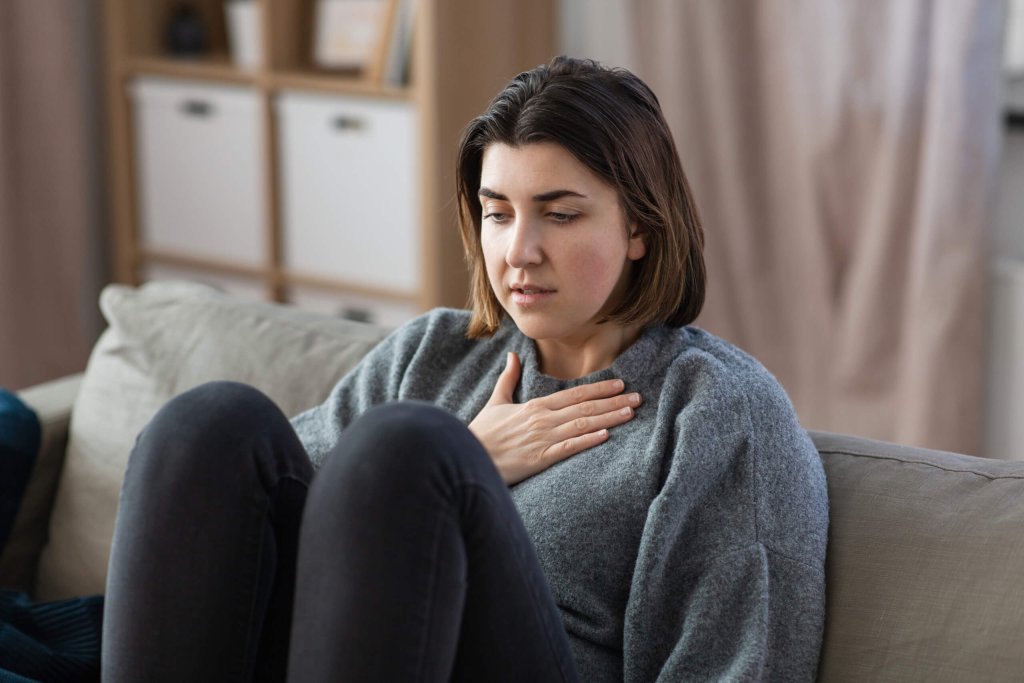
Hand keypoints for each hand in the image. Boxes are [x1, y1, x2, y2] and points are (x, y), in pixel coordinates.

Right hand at [468, 352, 641, 484]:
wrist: (468, 456)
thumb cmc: (482, 433)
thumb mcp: (496, 402)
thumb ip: (508, 379)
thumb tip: (513, 355)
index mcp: (535, 406)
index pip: (574, 394)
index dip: (599, 388)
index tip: (620, 383)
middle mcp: (543, 419)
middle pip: (585, 407)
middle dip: (613, 401)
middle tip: (638, 397)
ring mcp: (542, 439)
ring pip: (582, 425)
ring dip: (608, 418)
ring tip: (630, 413)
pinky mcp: (539, 459)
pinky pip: (568, 448)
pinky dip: (587, 440)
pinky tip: (605, 435)